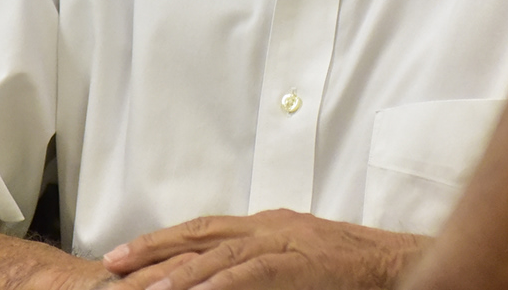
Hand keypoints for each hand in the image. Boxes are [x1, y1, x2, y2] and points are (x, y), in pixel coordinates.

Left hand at [103, 210, 427, 289]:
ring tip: (144, 288)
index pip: (203, 229)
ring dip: (179, 271)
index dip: (162, 241)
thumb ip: (260, 264)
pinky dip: (221, 281)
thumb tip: (222, 277)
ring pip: (219, 252)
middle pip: (200, 234)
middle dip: (154, 249)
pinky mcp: (298, 261)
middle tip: (113, 264)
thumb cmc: (350, 269)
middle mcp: (269, 226)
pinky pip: (252, 270)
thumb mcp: (298, 258)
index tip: (124, 256)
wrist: (394, 264)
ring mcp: (284, 241)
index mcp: (266, 224)